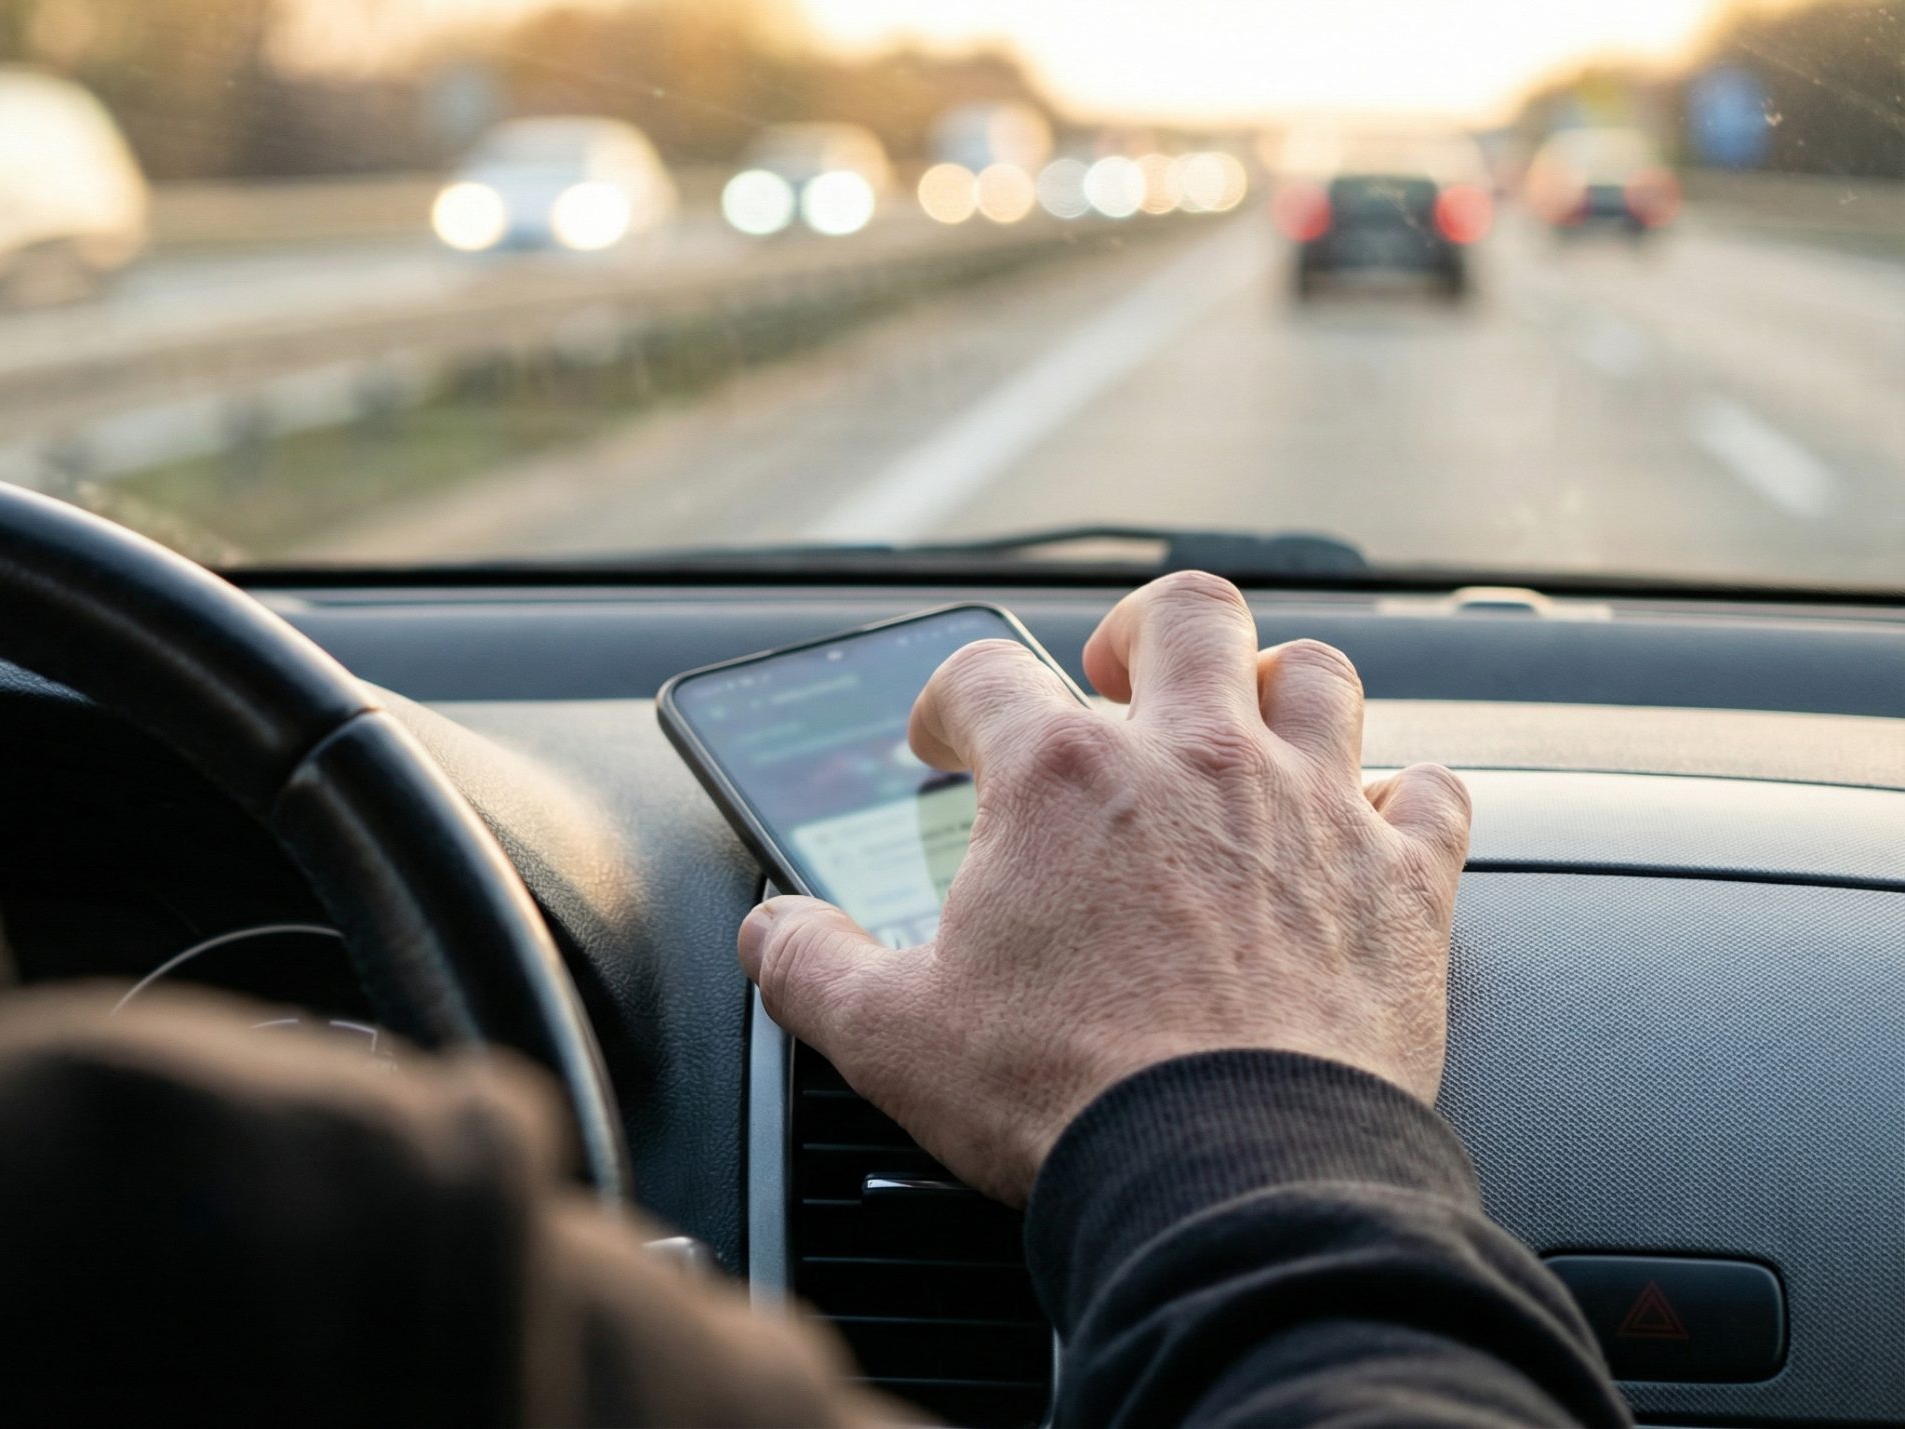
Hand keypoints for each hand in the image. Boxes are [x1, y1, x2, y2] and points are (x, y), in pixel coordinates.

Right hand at [737, 573, 1471, 1204]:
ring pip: (1318, 674)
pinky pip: (1433, 794)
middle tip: (1119, 673)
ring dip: (1278, 688)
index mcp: (1059, 778)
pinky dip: (1407, 800)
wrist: (1233, 1176)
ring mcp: (1310, 811)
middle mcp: (1192, 761)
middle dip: (1143, 630)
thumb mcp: (889, 1036)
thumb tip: (774, 932)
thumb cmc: (1066, 1098)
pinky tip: (1381, 822)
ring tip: (1249, 725)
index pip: (987, 674)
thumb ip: (808, 965)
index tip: (948, 742)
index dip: (953, 701)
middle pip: (1184, 613)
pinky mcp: (1403, 883)